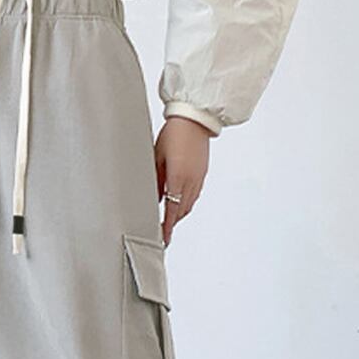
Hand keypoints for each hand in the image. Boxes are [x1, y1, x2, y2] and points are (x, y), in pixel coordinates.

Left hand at [154, 116, 210, 245]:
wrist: (195, 119)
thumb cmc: (174, 133)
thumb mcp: (157, 157)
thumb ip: (157, 180)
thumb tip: (155, 198)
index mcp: (178, 177)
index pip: (172, 210)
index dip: (167, 227)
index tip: (164, 239)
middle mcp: (191, 181)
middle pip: (181, 210)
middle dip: (172, 223)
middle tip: (163, 232)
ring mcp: (199, 178)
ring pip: (189, 204)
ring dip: (179, 214)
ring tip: (170, 221)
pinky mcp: (202, 174)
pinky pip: (195, 195)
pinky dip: (186, 203)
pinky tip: (180, 203)